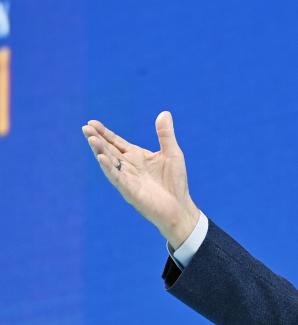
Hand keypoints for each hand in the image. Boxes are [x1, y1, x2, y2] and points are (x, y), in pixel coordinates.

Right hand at [82, 111, 199, 248]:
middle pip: (109, 149)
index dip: (105, 133)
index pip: (116, 142)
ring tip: (91, 138)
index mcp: (136, 156)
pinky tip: (101, 158)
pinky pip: (116, 177)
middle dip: (97, 139)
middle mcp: (129, 166)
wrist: (179, 206)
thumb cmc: (175, 182)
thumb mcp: (172, 153)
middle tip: (86, 127)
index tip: (92, 122)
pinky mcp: (129, 190)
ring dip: (100, 150)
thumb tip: (165, 113)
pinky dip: (108, 167)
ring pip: (109, 162)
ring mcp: (127, 178)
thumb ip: (165, 134)